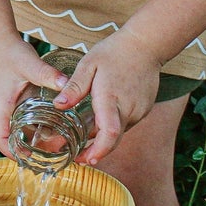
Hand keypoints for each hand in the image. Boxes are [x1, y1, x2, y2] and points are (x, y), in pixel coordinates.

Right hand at [0, 36, 66, 157]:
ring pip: (18, 130)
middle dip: (27, 149)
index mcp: (1, 106)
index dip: (11, 152)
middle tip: (51, 154)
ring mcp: (8, 105)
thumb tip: (67, 85)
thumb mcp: (29, 64)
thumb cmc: (9, 53)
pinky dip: (36, 126)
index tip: (28, 159)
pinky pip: (23, 119)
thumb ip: (47, 74)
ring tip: (57, 144)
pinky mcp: (14, 100)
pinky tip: (53, 125)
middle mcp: (2, 109)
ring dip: (33, 138)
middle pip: (10, 139)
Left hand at [52, 30, 162, 163]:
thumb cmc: (115, 52)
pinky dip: (112, 125)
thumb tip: (59, 106)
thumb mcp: (88, 65)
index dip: (99, 150)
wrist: (146, 44)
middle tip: (76, 156)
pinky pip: (126, 123)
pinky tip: (99, 121)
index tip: (87, 160)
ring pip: (119, 132)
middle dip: (95, 151)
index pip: (109, 133)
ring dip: (103, 137)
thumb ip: (74, 87)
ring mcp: (140, 110)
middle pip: (113, 139)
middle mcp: (129, 109)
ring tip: (82, 139)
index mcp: (112, 99)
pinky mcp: (144, 109)